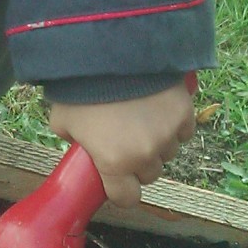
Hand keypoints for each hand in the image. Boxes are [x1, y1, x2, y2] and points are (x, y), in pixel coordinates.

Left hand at [48, 77, 198, 209]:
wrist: (110, 49)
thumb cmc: (80, 85)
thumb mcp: (63, 118)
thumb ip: (70, 137)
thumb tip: (76, 142)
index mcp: (114, 163)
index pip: (127, 198)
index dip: (122, 190)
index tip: (118, 180)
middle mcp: (145, 154)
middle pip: (149, 173)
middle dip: (139, 161)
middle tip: (126, 139)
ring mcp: (168, 133)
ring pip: (168, 151)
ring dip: (158, 142)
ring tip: (142, 118)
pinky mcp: (184, 112)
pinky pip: (183, 130)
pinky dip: (174, 123)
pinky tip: (158, 107)